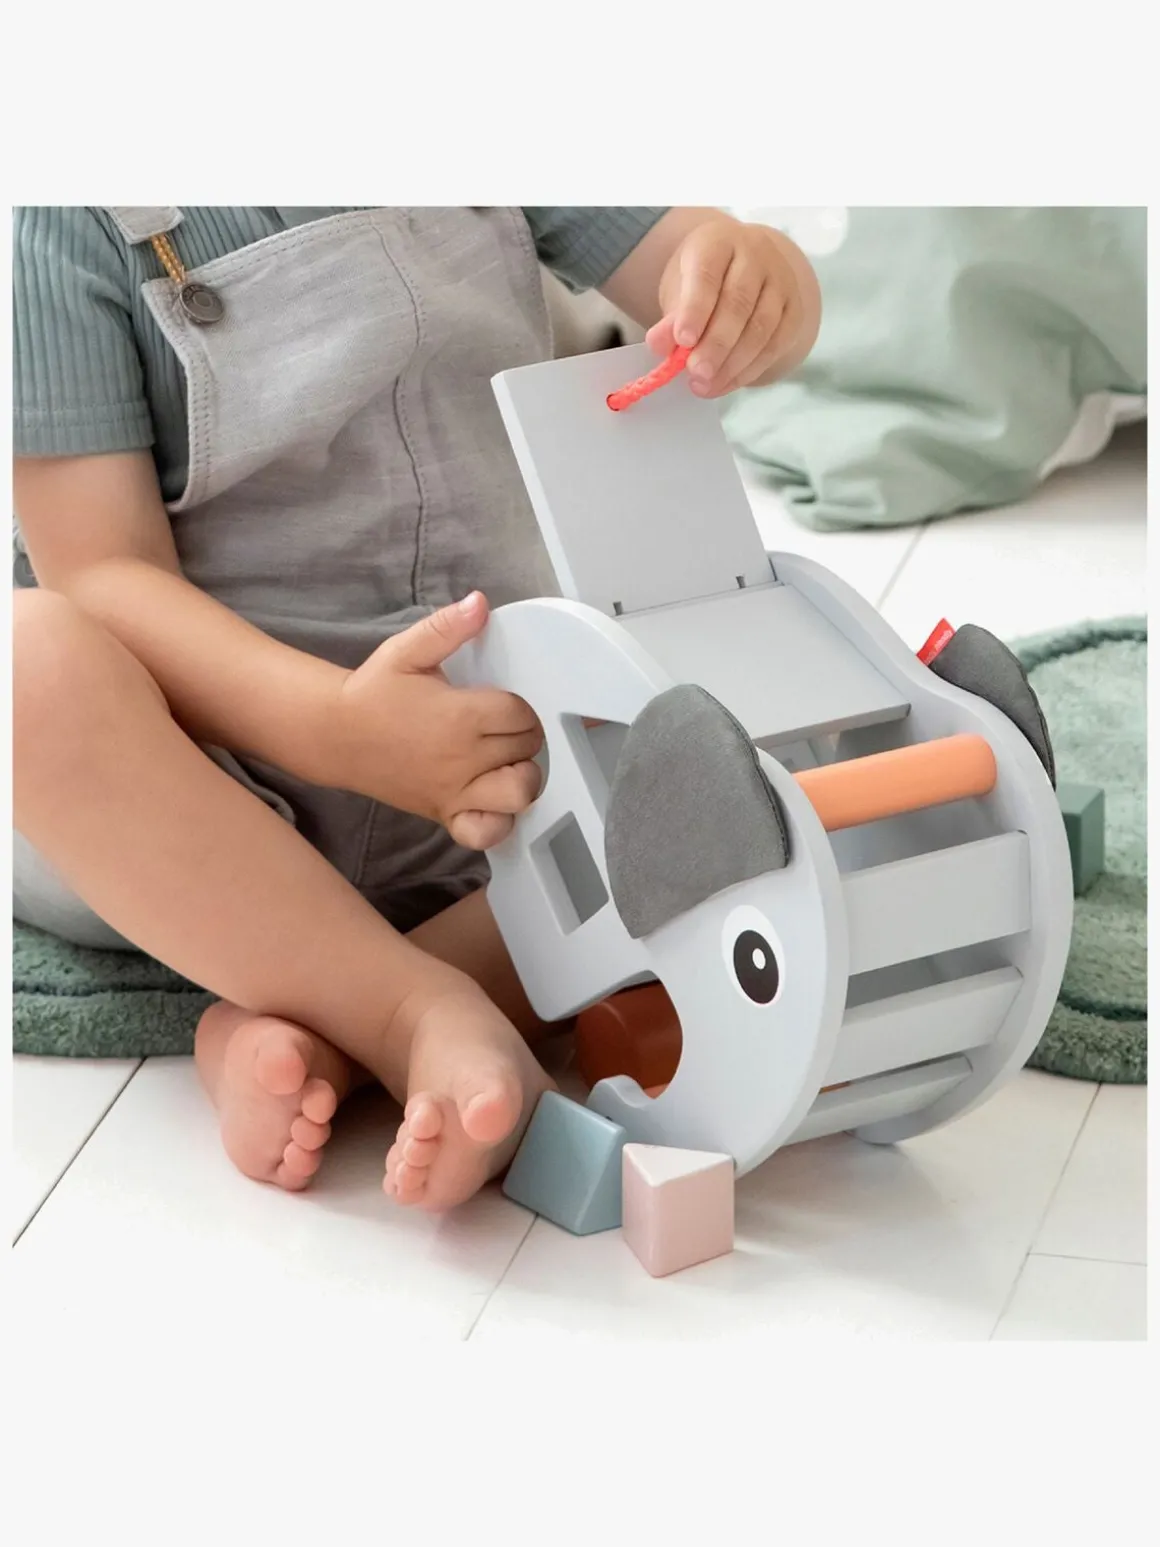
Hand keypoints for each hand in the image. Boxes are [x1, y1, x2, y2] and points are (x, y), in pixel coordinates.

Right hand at [328, 592, 543, 850]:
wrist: (334, 735)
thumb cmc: (371, 694)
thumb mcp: (407, 650)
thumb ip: (447, 627)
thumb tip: (480, 603)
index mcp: (459, 715)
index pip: (522, 713)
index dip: (521, 707)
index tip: (503, 704)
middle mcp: (462, 757)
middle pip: (526, 748)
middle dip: (524, 736)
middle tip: (504, 727)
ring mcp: (455, 790)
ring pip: (519, 792)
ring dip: (523, 776)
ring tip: (506, 761)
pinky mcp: (444, 813)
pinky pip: (486, 832)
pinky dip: (499, 822)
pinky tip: (492, 800)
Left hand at [646, 216, 820, 398]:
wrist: (741, 269)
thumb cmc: (704, 282)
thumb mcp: (679, 290)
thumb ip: (671, 318)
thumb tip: (660, 345)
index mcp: (718, 241)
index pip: (707, 274)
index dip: (695, 309)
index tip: (683, 341)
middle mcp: (756, 254)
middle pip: (738, 302)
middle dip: (716, 344)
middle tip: (696, 373)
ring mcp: (781, 280)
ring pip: (761, 326)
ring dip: (733, 363)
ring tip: (706, 386)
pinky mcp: (795, 309)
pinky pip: (776, 344)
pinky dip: (750, 369)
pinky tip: (727, 384)